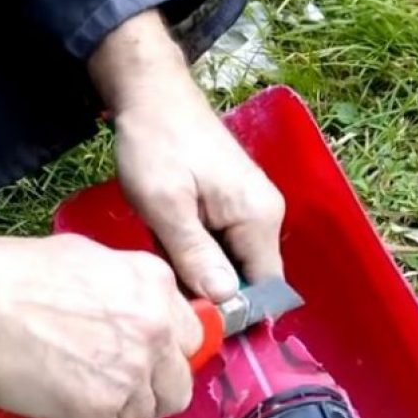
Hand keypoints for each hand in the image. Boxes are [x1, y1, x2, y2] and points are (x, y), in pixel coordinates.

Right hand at [0, 234, 202, 417]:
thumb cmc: (13, 276)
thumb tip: (134, 313)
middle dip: (148, 394)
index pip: (191, 337)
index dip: (166, 355)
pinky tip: (48, 411)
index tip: (147, 362)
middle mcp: (154, 331)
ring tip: (70, 396)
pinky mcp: (98, 412)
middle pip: (177, 388)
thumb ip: (127, 289)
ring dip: (109, 414)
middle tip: (114, 391)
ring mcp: (130, 375)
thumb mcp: (89, 259)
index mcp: (155, 286)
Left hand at [88, 10, 284, 302]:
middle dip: (209, 292)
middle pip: (247, 280)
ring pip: (229, 265)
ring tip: (160, 254)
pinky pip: (219, 246)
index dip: (236, 314)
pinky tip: (164, 238)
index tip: (194, 323)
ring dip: (195, 270)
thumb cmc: (156, 143)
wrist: (151, 94)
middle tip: (164, 287)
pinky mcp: (232, 205)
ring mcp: (250, 210)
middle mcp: (265, 216)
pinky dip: (191, 251)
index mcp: (259, 217)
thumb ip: (195, 255)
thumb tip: (224, 303)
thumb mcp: (166, 204)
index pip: (266, 289)